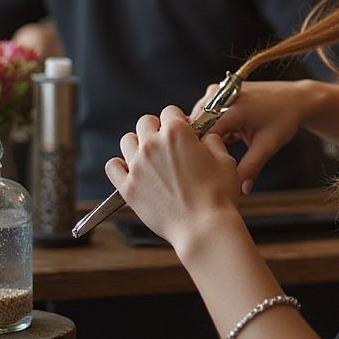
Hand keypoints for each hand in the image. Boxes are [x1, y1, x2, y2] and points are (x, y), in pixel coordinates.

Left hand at [104, 106, 239, 251]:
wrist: (202, 228)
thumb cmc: (217, 195)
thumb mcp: (225, 160)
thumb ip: (211, 141)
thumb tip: (204, 136)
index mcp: (177, 133)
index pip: (170, 111)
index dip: (179, 119)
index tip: (183, 130)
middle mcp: (153, 145)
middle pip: (145, 122)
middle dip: (157, 128)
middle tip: (168, 143)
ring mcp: (137, 166)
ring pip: (127, 141)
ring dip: (138, 144)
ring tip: (151, 156)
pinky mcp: (127, 188)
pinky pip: (112, 167)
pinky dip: (120, 165)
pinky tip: (132, 169)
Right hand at [190, 80, 311, 194]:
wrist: (296, 99)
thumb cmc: (284, 119)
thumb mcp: (268, 145)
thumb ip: (251, 167)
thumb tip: (240, 191)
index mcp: (229, 109)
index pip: (200, 134)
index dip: (199, 155)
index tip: (199, 172)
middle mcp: (219, 97)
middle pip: (196, 127)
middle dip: (201, 147)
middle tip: (204, 168)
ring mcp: (219, 94)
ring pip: (201, 122)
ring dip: (206, 138)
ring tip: (215, 155)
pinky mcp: (221, 96)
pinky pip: (209, 117)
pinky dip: (215, 130)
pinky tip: (226, 142)